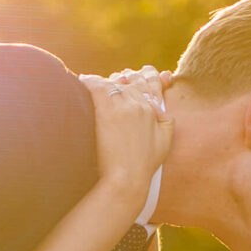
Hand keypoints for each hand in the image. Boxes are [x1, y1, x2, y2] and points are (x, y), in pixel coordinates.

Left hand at [79, 70, 170, 196]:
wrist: (127, 178)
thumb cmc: (143, 165)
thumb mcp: (165, 143)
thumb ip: (168, 123)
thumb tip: (164, 111)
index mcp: (154, 110)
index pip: (151, 84)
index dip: (148, 75)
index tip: (141, 72)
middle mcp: (139, 105)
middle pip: (130, 82)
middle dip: (124, 78)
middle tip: (117, 76)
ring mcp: (122, 107)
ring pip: (113, 83)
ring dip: (105, 82)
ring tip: (96, 81)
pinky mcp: (106, 112)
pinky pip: (96, 87)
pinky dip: (89, 82)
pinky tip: (83, 81)